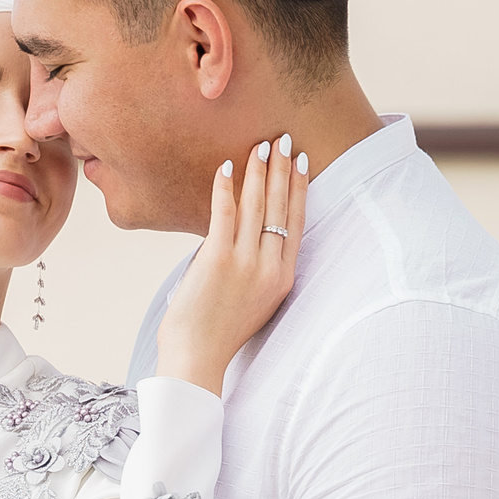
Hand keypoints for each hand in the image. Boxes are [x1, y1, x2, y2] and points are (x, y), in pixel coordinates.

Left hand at [155, 134, 305, 394]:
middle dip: (282, 169)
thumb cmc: (216, 331)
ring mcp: (246, 263)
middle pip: (281, 207)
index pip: (297, 221)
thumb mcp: (250, 299)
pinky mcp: (219, 260)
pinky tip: (225, 167)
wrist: (197, 359)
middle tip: (282, 139)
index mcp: (282, 277)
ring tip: (259, 146)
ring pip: (257, 206)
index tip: (300, 161)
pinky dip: (225, 188)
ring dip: (258, 171)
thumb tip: (236, 233)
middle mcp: (270, 268)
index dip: (299, 188)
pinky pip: (224, 215)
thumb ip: (252, 266)